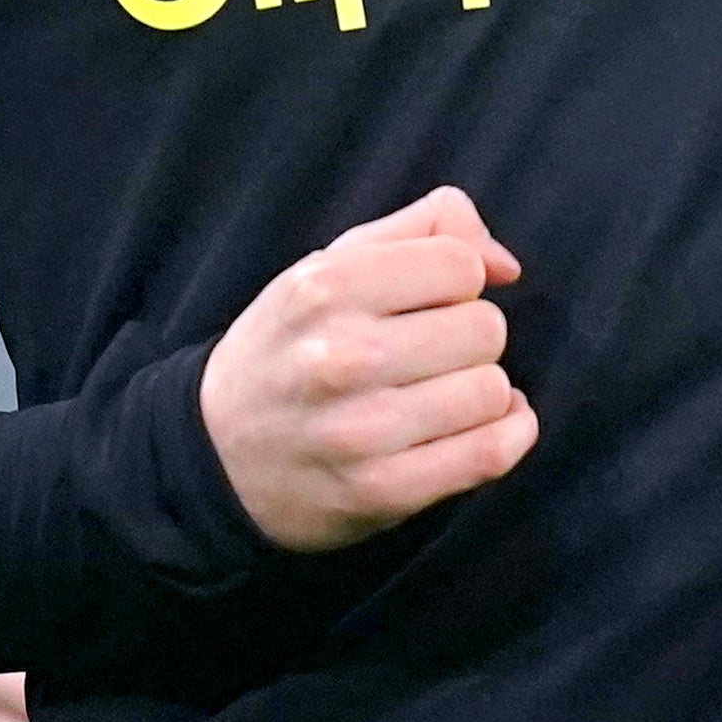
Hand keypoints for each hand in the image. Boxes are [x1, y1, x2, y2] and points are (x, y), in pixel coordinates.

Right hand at [201, 187, 537, 550]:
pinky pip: (491, 453)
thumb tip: (505, 264)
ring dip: (480, 392)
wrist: (214, 457)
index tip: (428, 304)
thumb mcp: (328, 267)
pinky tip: (482, 425)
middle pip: (485, 328)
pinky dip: (508, 435)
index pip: (460, 263)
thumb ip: (422, 230)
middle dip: (468, 338)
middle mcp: (341, 356)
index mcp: (325, 287)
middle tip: (427, 356)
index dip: (457, 281)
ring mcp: (361, 430)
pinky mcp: (382, 491)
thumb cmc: (288, 350)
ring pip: (492, 390)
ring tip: (439, 395)